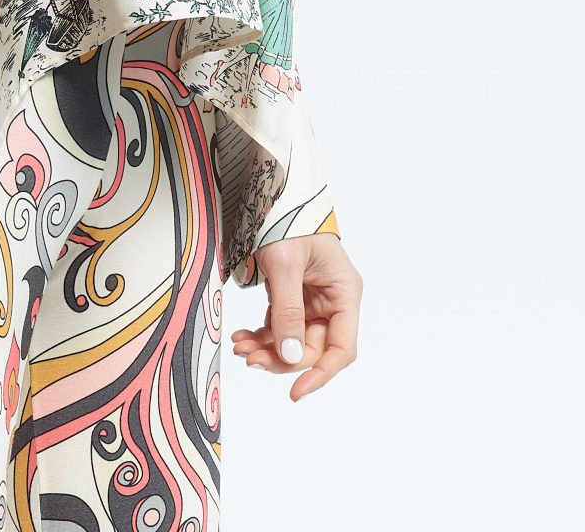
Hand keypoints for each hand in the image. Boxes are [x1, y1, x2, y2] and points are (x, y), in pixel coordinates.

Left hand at [230, 233, 360, 400]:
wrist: (271, 193)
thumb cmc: (286, 220)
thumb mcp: (284, 264)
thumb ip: (288, 310)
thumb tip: (289, 357)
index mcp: (344, 293)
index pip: (341, 348)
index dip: (321, 374)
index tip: (295, 392)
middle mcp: (333, 301)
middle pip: (313, 348)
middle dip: (281, 358)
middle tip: (248, 357)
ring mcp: (313, 301)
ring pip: (293, 341)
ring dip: (268, 349)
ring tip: (240, 347)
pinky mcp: (294, 298)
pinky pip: (282, 327)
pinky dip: (263, 335)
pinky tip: (243, 337)